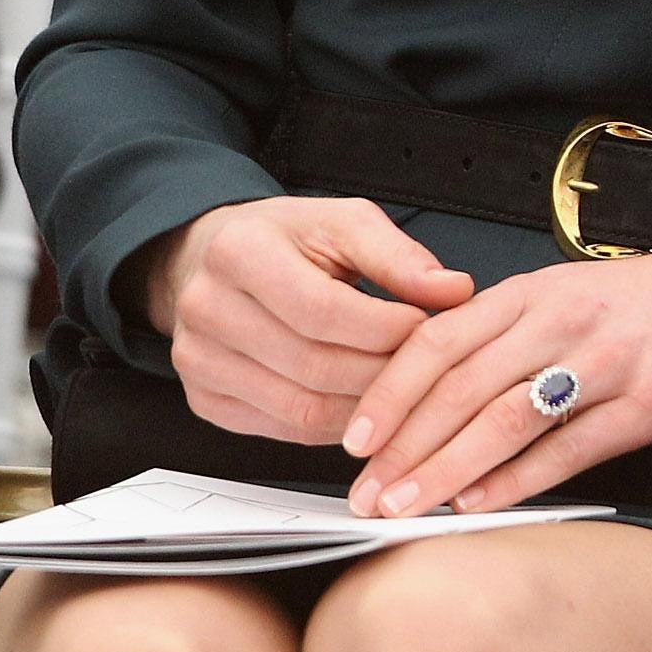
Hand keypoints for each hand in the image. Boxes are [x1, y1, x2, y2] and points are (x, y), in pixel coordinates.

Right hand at [145, 198, 474, 444]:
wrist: (210, 258)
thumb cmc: (285, 239)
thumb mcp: (343, 222)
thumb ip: (398, 256)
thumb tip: (452, 290)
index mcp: (240, 252)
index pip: (324, 310)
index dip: (387, 327)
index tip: (431, 328)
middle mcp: (207, 309)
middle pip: (314, 364)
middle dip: (384, 372)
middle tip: (429, 367)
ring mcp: (198, 360)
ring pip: (300, 406)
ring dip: (366, 408)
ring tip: (407, 390)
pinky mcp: (204, 398)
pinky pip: (281, 428)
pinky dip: (334, 426)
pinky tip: (366, 409)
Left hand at [342, 245, 651, 517]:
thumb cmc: (646, 303)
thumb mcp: (566, 293)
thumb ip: (500, 332)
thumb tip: (424, 392)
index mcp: (536, 291)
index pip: (440, 340)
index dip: (389, 393)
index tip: (353, 439)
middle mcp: (564, 321)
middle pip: (462, 388)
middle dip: (403, 449)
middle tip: (366, 493)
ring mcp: (606, 364)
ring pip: (505, 421)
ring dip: (444, 471)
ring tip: (406, 508)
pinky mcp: (644, 406)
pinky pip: (565, 451)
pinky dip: (514, 482)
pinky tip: (479, 504)